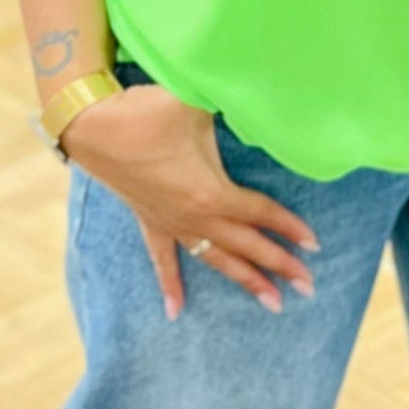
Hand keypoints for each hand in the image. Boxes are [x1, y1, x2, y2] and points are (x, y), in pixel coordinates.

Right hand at [61, 86, 320, 321]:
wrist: (92, 125)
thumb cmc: (148, 112)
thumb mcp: (198, 105)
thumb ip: (236, 106)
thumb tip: (264, 97)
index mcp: (213, 193)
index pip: (262, 214)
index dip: (291, 228)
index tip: (316, 245)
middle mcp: (196, 216)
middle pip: (248, 245)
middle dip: (280, 266)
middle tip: (309, 288)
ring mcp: (172, 223)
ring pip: (216, 259)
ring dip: (245, 280)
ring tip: (272, 303)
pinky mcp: (150, 222)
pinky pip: (164, 260)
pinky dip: (171, 285)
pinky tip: (175, 312)